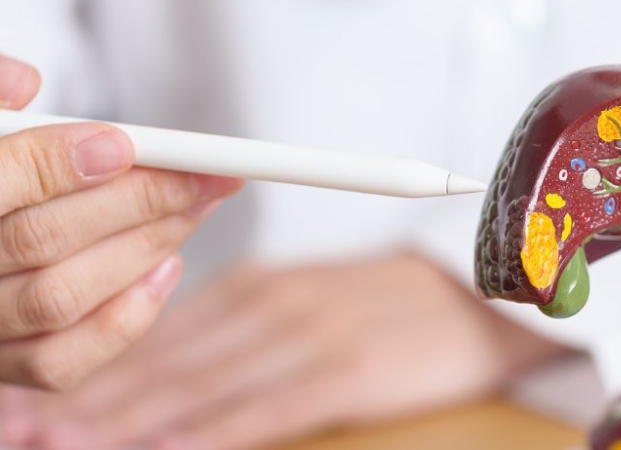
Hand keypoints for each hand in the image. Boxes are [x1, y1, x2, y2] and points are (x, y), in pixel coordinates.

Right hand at [0, 54, 243, 390]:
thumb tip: (27, 80)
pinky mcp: (1, 366)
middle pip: (42, 240)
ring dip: (146, 247)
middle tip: (208, 174)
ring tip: (199, 208)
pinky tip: (167, 266)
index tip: (127, 144)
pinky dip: (126, 316)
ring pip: (61, 298)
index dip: (61, 161)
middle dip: (139, 201)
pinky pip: (61, 362)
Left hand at [12, 252, 569, 449]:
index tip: (29, 405)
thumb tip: (166, 367)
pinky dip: (210, 433)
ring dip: (124, 422)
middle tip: (21, 434)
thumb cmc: (384, 302)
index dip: (87, 373)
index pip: (154, 338)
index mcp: (255, 286)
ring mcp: (305, 334)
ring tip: (61, 446)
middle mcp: (268, 304)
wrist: (477, 295)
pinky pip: (263, 408)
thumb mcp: (307, 299)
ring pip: (197, 386)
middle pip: (160, 364)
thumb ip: (239, 328)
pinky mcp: (345, 367)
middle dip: (83, 407)